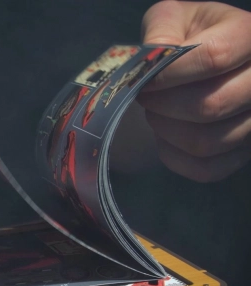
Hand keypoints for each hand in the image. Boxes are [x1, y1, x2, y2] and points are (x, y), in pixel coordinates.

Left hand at [138, 1, 250, 181]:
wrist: (207, 57)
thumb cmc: (190, 35)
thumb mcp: (175, 18)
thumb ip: (161, 29)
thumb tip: (153, 58)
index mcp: (250, 35)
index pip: (213, 58)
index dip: (168, 74)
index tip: (143, 80)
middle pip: (210, 106)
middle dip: (163, 106)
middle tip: (145, 98)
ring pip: (208, 142)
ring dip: (167, 132)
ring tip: (157, 114)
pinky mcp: (245, 150)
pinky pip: (208, 169)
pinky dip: (175, 158)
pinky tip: (166, 138)